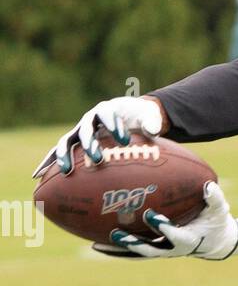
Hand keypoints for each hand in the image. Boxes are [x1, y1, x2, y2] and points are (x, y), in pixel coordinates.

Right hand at [35, 96, 165, 176]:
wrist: (129, 115)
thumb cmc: (141, 117)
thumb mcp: (149, 118)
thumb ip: (151, 122)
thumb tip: (152, 131)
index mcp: (107, 110)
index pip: (108, 115)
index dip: (114, 125)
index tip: (124, 139)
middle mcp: (89, 119)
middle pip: (86, 130)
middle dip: (90, 144)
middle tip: (98, 160)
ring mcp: (79, 131)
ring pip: (67, 142)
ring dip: (64, 156)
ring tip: (65, 172)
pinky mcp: (74, 142)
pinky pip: (58, 152)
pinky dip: (48, 163)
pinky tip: (38, 176)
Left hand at [97, 181, 237, 259]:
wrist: (214, 243)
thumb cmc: (216, 222)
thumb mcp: (219, 210)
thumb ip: (214, 198)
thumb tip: (207, 184)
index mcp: (188, 240)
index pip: (173, 235)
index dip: (162, 227)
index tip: (150, 215)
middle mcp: (171, 249)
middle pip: (149, 249)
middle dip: (132, 243)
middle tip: (116, 234)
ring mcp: (161, 251)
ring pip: (137, 253)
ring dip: (118, 249)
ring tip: (96, 244)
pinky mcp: (154, 250)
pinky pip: (132, 251)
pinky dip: (116, 249)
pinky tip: (96, 243)